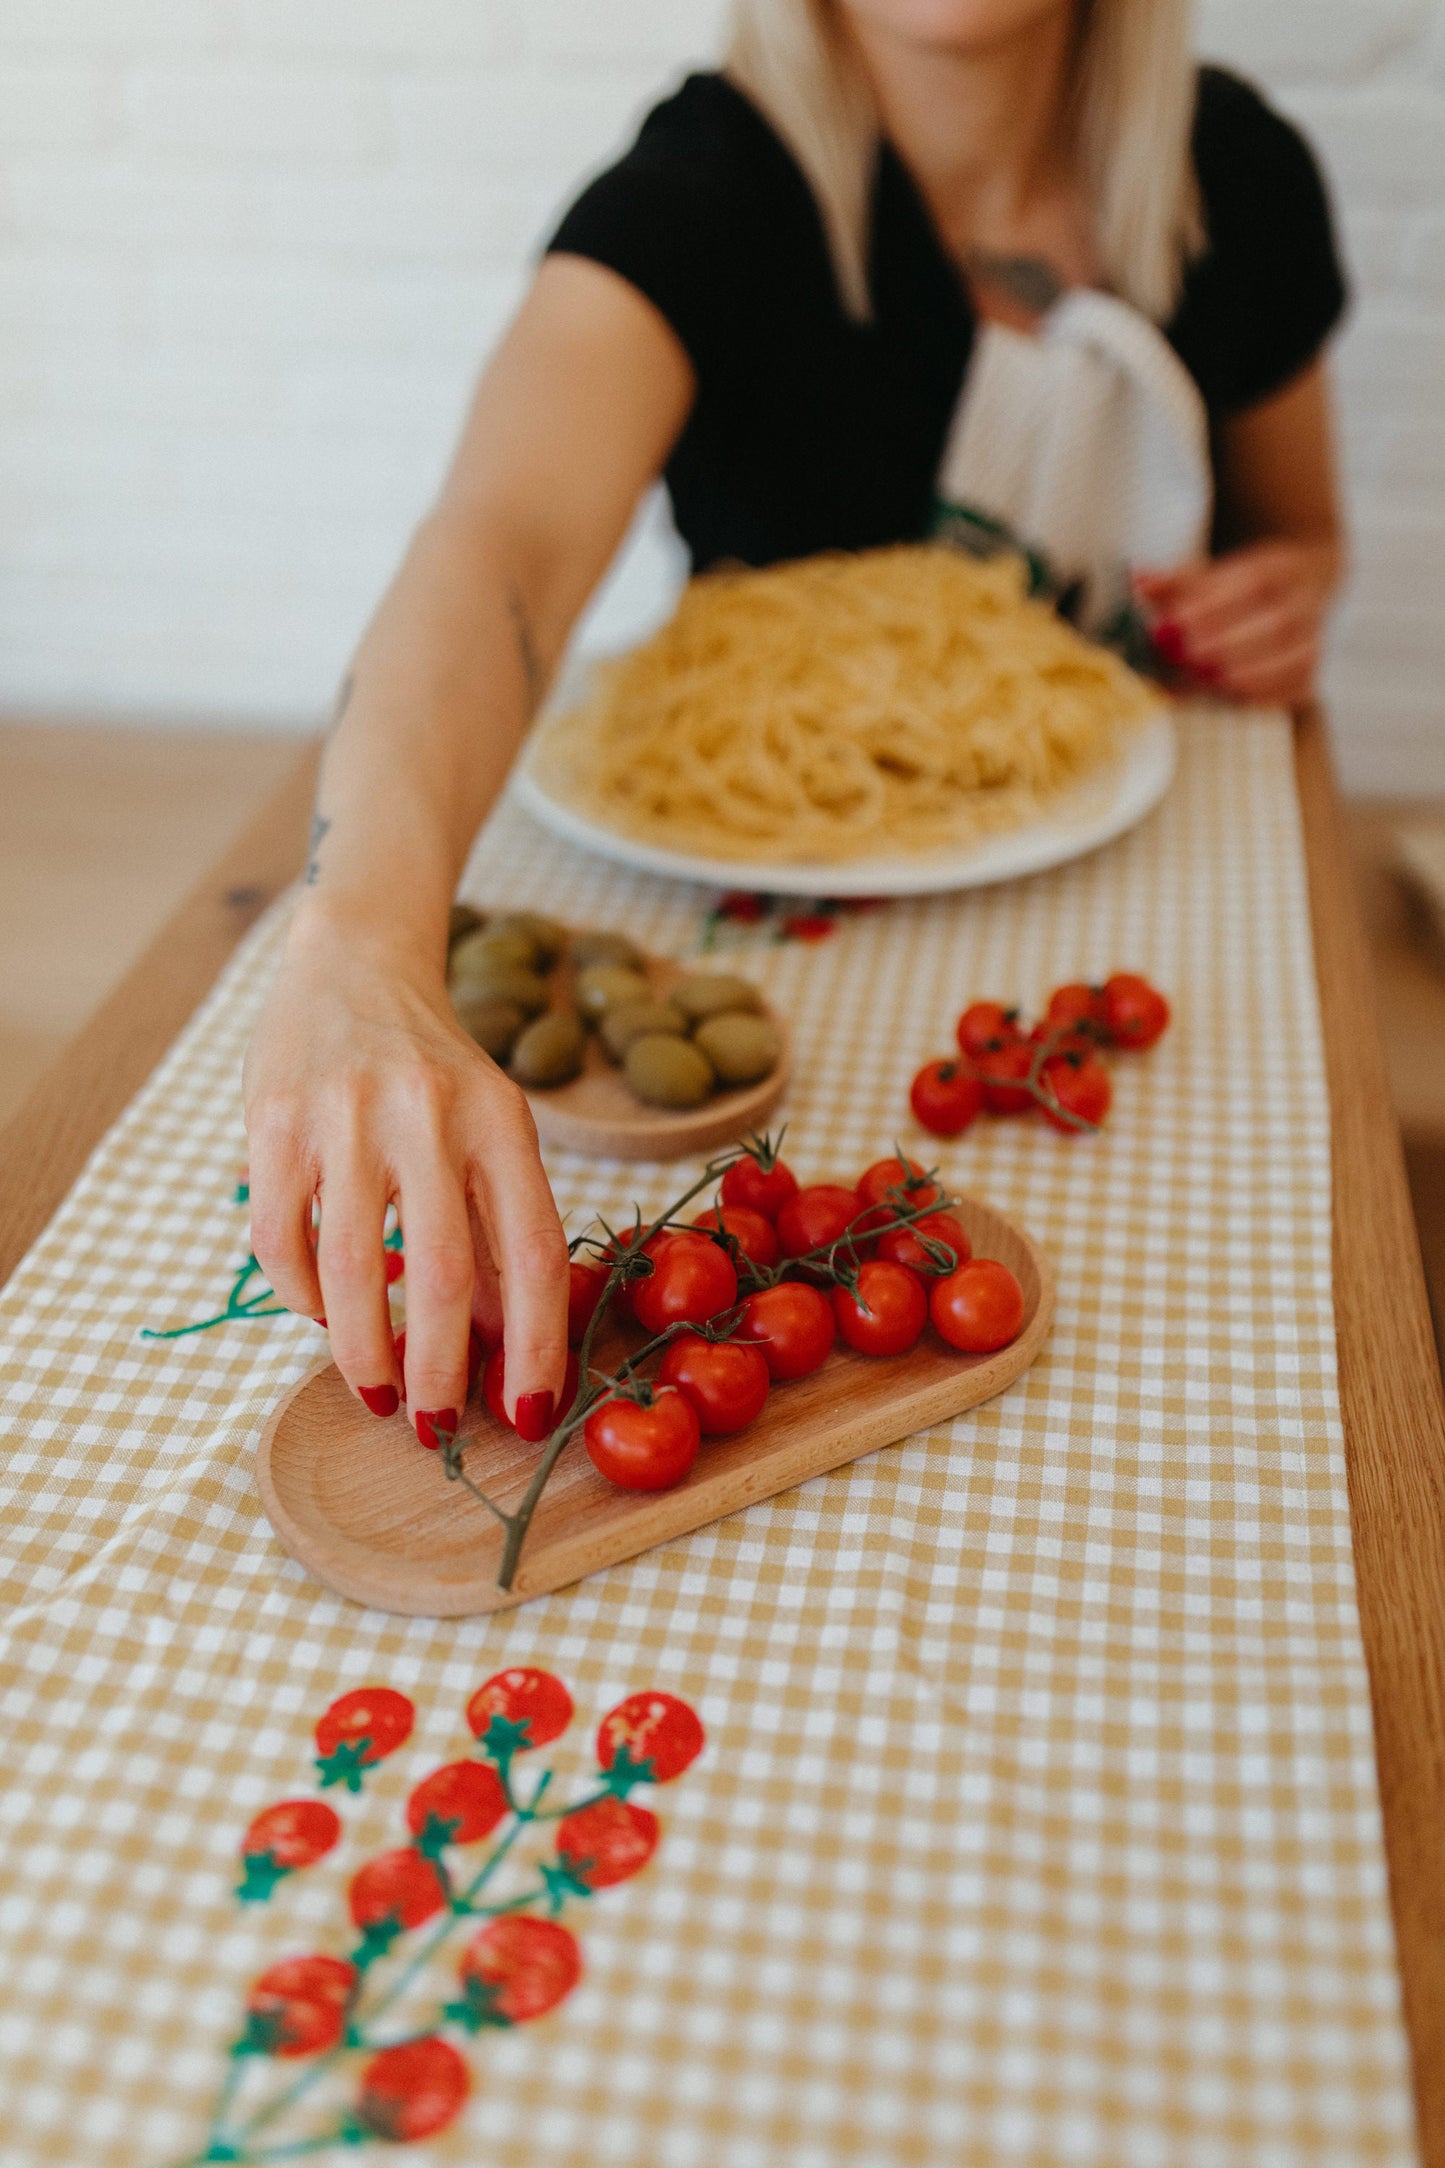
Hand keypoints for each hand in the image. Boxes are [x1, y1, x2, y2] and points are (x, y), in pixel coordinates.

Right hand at [243, 911, 569, 1447]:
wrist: (354, 961)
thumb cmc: (433, 1070)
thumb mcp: (488, 1130)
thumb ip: (496, 1228)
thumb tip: (498, 1347)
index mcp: (501, 1120)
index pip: (535, 1252)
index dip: (536, 1345)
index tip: (526, 1413)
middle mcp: (429, 1114)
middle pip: (443, 1274)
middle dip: (439, 1371)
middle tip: (434, 1427)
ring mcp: (347, 1114)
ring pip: (352, 1268)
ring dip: (362, 1350)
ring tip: (375, 1391)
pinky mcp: (275, 1119)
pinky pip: (281, 1239)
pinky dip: (300, 1295)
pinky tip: (319, 1313)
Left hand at [1132, 539, 1340, 706]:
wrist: (1297, 589)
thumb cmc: (1241, 588)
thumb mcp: (1214, 574)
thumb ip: (1176, 583)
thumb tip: (1139, 581)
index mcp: (1281, 567)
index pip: (1253, 581)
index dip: (1212, 605)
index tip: (1171, 622)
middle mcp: (1306, 601)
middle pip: (1276, 624)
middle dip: (1226, 643)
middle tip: (1184, 656)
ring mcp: (1314, 639)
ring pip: (1293, 658)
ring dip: (1245, 673)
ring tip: (1204, 678)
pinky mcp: (1312, 672)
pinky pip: (1297, 688)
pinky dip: (1263, 695)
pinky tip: (1229, 696)